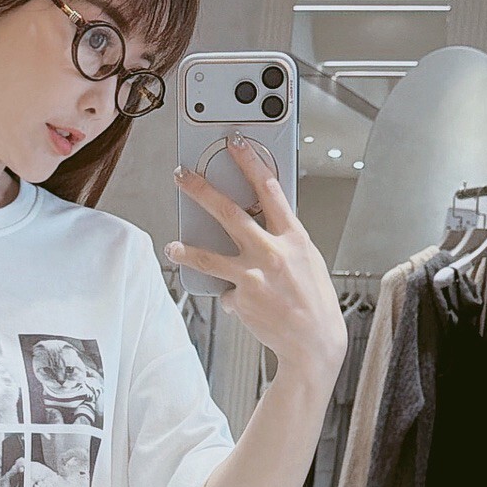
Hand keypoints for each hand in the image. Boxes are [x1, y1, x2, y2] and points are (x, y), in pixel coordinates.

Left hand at [169, 142, 346, 386]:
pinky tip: (250, 306)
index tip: (235, 144)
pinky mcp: (241, 299)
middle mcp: (272, 253)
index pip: (269, 189)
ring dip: (186, 250)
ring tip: (173, 248)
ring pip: (208, 256)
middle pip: (228, 213)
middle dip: (201, 191)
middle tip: (183, 177)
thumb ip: (282, 239)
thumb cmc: (314, 301)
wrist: (313, 342)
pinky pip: (227, 291)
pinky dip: (235, 296)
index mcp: (294, 237)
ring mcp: (253, 276)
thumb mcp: (307, 260)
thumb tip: (259, 223)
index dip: (250, 163)